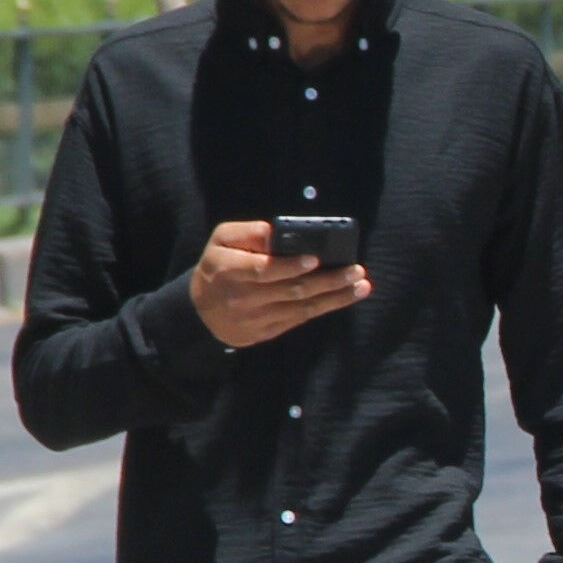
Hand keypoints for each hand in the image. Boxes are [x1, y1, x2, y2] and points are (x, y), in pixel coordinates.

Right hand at [191, 218, 369, 347]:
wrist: (201, 311)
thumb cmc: (218, 266)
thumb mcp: (222, 241)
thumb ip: (248, 233)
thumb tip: (277, 231)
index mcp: (230, 271)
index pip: (264, 270)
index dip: (291, 266)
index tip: (316, 259)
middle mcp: (244, 297)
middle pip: (292, 290)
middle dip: (328, 281)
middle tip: (356, 270)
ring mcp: (256, 318)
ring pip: (302, 308)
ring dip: (336, 297)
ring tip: (361, 286)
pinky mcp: (267, 331)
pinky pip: (300, 320)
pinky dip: (325, 308)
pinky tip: (345, 297)